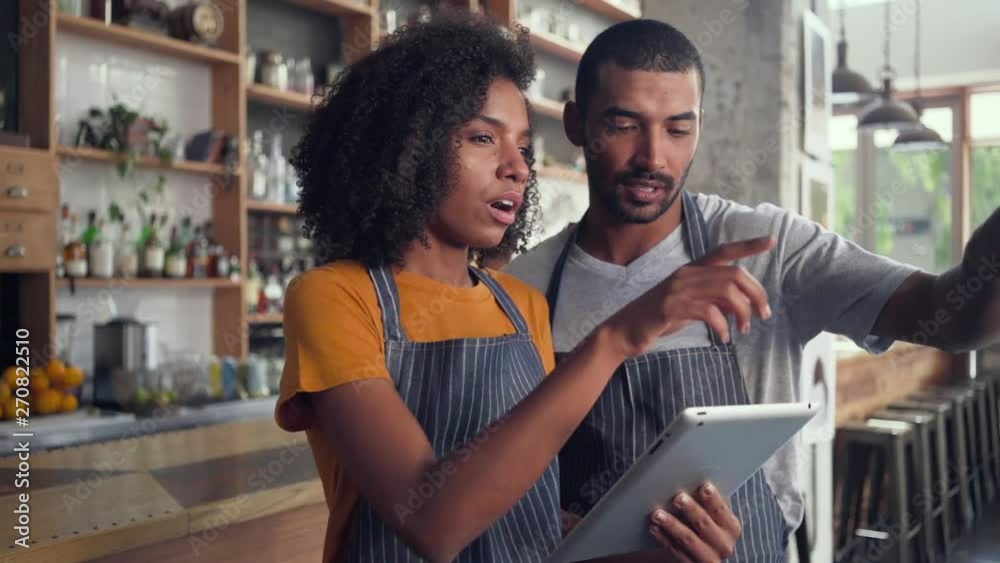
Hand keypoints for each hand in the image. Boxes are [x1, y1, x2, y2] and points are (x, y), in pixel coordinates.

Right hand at [602, 237, 776, 357]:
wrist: (623, 331)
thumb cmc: (657, 319)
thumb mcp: (689, 308)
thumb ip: (713, 301)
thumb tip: (740, 306)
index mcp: (690, 271)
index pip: (723, 251)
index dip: (747, 246)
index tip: (770, 241)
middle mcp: (686, 274)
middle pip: (733, 274)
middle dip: (755, 293)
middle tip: (764, 314)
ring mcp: (678, 288)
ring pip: (725, 291)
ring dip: (742, 312)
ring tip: (743, 329)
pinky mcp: (671, 306)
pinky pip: (709, 311)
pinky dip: (722, 326)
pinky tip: (723, 338)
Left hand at [647, 483, 741, 562]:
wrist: (693, 551)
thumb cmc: (700, 522)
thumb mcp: (708, 510)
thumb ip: (705, 497)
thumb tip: (694, 473)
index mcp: (731, 527)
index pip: (722, 510)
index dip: (713, 499)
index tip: (704, 486)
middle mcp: (724, 545)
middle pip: (705, 525)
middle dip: (691, 510)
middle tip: (677, 497)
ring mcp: (708, 558)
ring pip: (688, 540)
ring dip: (672, 525)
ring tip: (657, 513)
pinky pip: (675, 552)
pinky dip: (663, 538)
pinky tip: (654, 527)